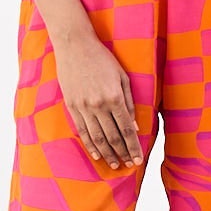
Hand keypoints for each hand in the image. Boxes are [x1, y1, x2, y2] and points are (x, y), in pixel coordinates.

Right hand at [53, 29, 144, 168]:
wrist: (75, 46)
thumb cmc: (102, 58)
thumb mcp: (122, 77)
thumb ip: (129, 103)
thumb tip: (134, 127)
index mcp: (114, 97)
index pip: (126, 130)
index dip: (133, 147)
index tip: (138, 159)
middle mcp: (99, 105)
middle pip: (112, 137)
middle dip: (122, 153)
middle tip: (129, 165)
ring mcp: (83, 107)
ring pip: (97, 138)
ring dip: (107, 154)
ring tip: (114, 164)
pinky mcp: (72, 106)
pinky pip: (82, 130)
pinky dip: (90, 145)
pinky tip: (97, 154)